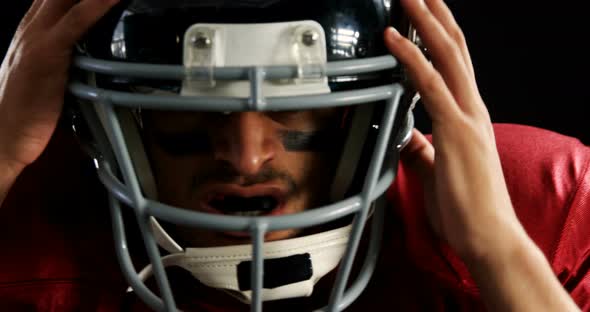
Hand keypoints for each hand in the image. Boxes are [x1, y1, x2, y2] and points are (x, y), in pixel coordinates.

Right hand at [0, 0, 118, 172]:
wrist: (1, 139)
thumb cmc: (24, 114)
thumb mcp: (46, 80)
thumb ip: (64, 63)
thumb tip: (88, 62)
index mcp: (30, 33)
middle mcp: (31, 30)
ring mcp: (37, 40)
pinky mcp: (46, 56)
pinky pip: (75, 22)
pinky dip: (95, 6)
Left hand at [384, 1, 579, 309]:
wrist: (487, 237)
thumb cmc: (465, 207)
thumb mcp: (434, 169)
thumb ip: (420, 147)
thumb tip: (405, 132)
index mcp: (467, 116)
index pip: (454, 63)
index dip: (439, 34)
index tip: (422, 13)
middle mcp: (471, 108)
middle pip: (455, 48)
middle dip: (434, 14)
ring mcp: (466, 117)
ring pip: (447, 55)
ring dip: (424, 21)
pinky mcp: (456, 132)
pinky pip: (430, 85)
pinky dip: (410, 58)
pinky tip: (392, 37)